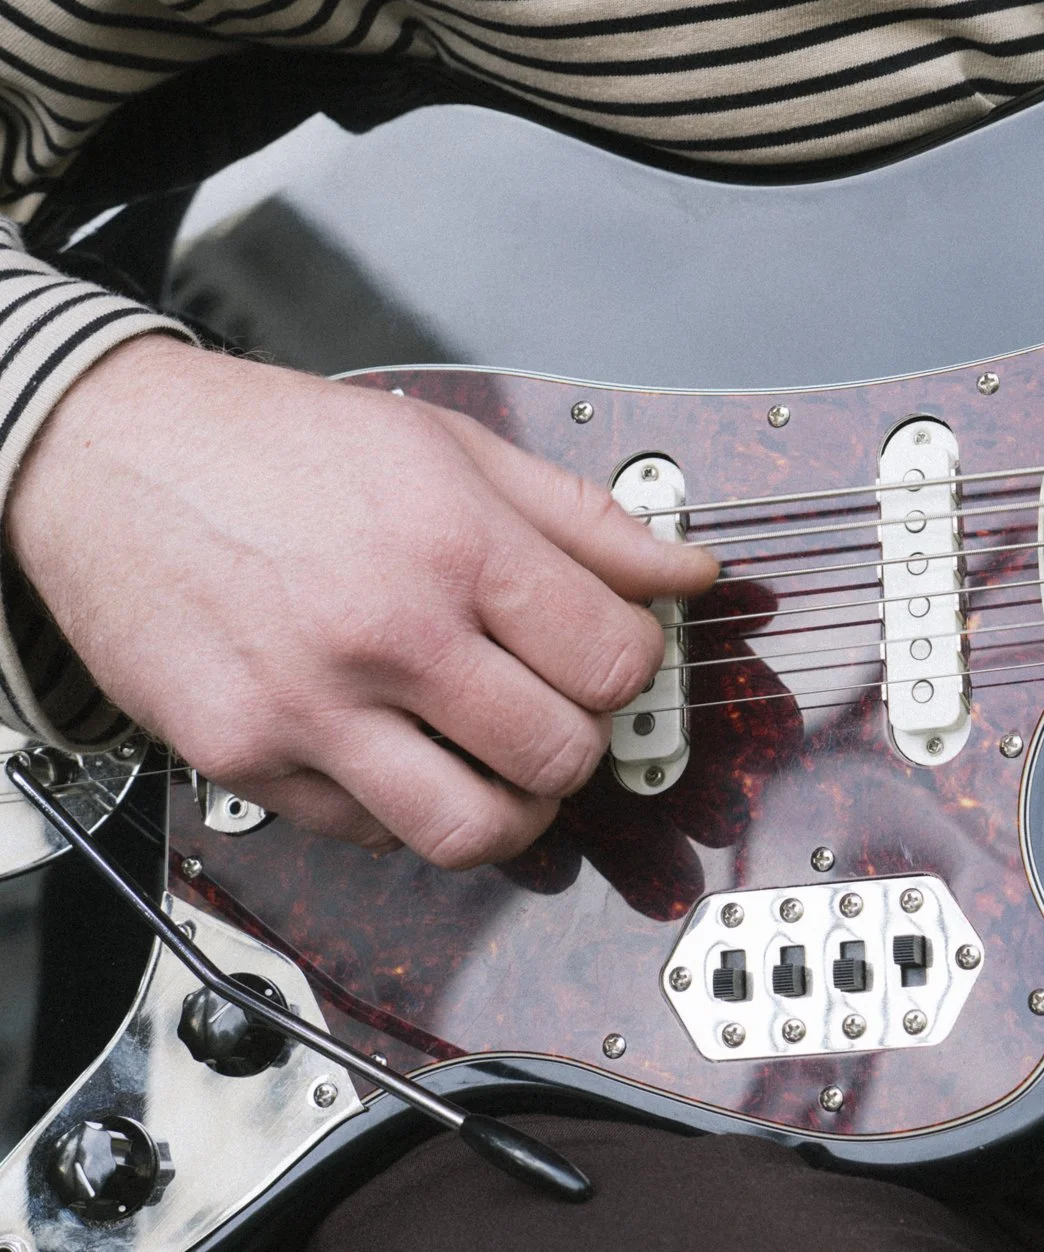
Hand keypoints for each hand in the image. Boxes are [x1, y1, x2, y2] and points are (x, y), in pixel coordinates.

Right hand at [5, 337, 715, 867]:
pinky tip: (408, 756)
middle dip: (582, 739)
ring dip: (515, 811)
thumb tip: (686, 566)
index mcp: (454, 543)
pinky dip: (409, 813)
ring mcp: (313, 707)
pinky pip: (369, 836)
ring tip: (509, 766)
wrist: (118, 460)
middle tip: (563, 709)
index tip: (616, 654)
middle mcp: (389, 632)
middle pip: (558, 752)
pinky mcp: (246, 760)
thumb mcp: (452, 447)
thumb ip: (582, 518)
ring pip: (471, 830)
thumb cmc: (279, 445)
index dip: (635, 664)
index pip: (611, 657)